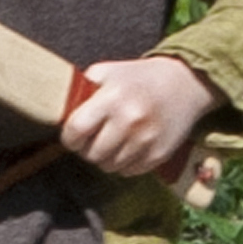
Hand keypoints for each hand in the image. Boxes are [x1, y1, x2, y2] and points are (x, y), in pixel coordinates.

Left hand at [59, 55, 222, 178]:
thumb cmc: (139, 78)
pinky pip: (129, 171)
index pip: (75, 132)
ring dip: (105, 157)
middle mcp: (129, 121)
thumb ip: (82, 90)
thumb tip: (56, 110)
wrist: (186, 83)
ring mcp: (146, 140)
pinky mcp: (159, 155)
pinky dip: (124, 163)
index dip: (70, 137)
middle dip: (87, 149)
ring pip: (109, 166)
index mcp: (111, 99)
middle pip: (91, 154)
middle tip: (92, 139)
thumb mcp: (107, 72)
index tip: (73, 135)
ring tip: (111, 141)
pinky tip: (129, 145)